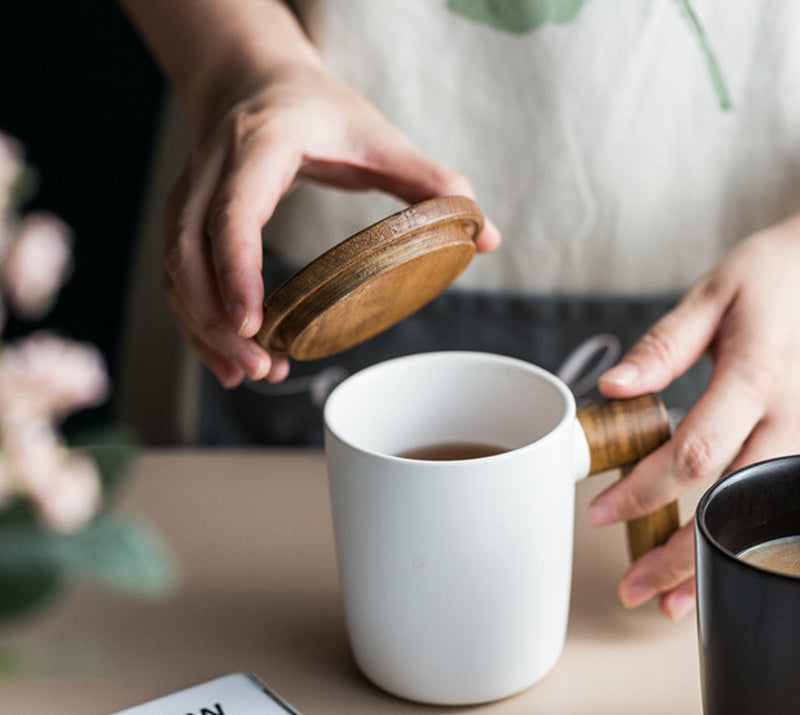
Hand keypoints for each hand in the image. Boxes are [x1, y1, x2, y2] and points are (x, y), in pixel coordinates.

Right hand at [163, 63, 500, 386]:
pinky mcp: (186, 219)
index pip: (234, 211)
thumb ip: (432, 182)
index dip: (236, 268)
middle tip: (260, 366)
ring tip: (250, 373)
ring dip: (204, 330)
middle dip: (216, 318)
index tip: (254, 321)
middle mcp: (213, 169)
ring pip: (175, 271)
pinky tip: (229, 361)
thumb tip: (486, 236)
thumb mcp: (379, 137)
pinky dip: (197, 324)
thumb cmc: (321, 113)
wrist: (259, 84)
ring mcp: (191, 194)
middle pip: (188, 251)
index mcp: (262, 144)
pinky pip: (177, 278)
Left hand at [593, 211, 799, 619]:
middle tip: (632, 588)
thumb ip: (665, 345)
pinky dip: (746, 543)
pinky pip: (779, 505)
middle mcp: (793, 416)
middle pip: (731, 502)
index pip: (695, 451)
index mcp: (758, 375)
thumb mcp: (715, 295)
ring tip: (671, 604)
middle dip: (678, 553)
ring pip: (761, 517)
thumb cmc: (775, 278)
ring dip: (715, 564)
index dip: (646, 490)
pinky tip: (718, 568)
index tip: (602, 512)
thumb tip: (615, 389)